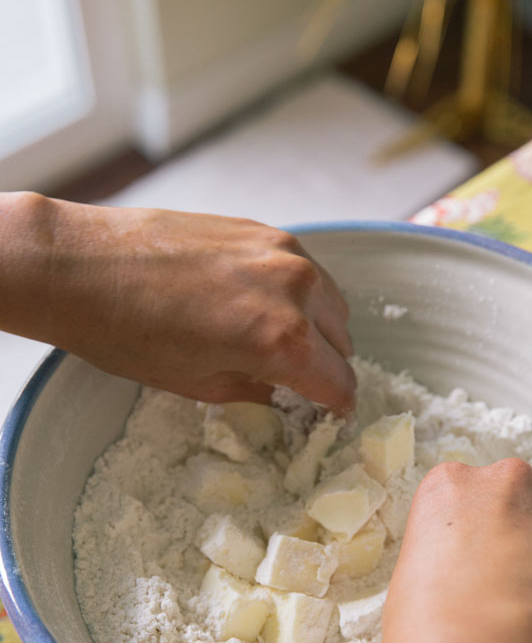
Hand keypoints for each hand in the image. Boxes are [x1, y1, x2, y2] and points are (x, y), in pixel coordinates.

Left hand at [0, 194, 355, 411]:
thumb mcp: (198, 383)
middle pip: (342, 340)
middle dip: (326, 366)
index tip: (329, 414)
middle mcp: (296, 290)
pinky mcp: (263, 228)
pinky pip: (304, 270)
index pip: (339, 382)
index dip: (336, 406)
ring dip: (317, 327)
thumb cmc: (126, 331)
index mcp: (283, 339)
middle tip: (298, 382)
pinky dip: (296, 294)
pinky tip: (258, 303)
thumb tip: (281, 391)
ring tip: (277, 341)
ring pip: (329, 301)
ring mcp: (282, 251)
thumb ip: (257, 390)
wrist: (79, 265)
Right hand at [380, 459, 531, 642]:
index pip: (462, 489)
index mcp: (444, 490)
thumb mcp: (406, 598)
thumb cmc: (421, 633)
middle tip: (503, 588)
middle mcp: (498, 485)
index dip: (469, 535)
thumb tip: (432, 613)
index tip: (472, 564)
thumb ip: (428, 579)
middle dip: (514, 534)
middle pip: (514, 495)